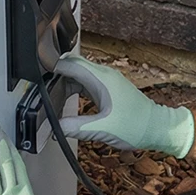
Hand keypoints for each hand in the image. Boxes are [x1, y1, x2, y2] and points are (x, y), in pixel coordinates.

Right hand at [55, 54, 194, 157]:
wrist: (158, 128)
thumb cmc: (137, 126)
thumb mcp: (103, 130)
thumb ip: (76, 128)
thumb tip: (57, 128)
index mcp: (101, 80)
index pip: (70, 64)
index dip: (52, 68)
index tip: (38, 76)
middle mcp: (104, 75)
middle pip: (72, 65)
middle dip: (56, 76)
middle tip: (42, 90)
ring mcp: (107, 80)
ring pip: (79, 73)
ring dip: (65, 83)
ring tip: (53, 99)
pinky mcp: (109, 88)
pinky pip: (86, 82)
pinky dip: (74, 89)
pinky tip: (69, 102)